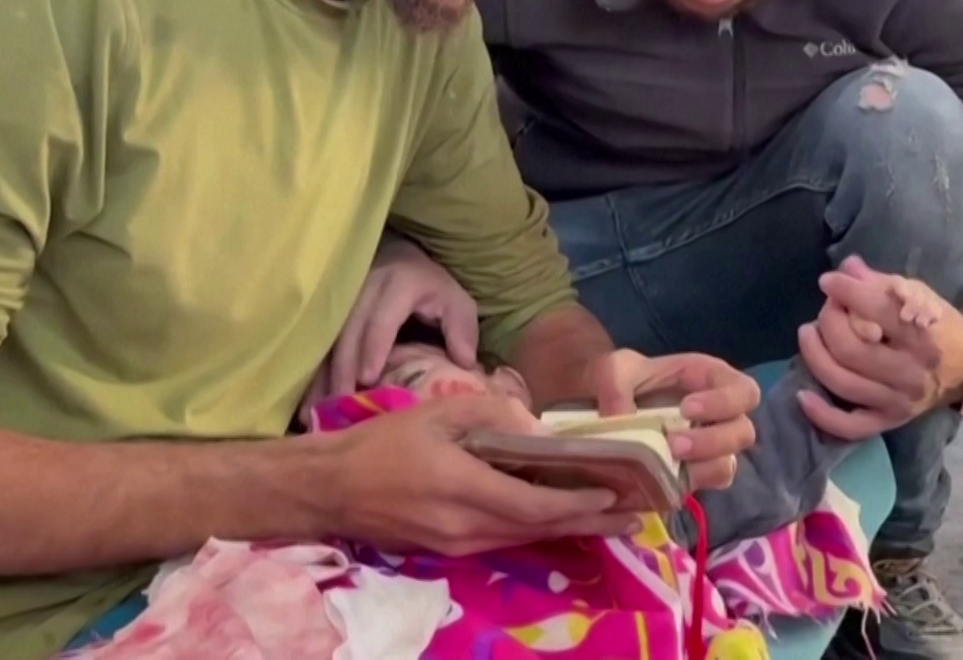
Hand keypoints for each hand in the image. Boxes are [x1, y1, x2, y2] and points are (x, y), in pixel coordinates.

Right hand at [302, 239, 478, 420]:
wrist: (400, 258)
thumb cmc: (432, 287)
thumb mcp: (455, 301)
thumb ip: (462, 329)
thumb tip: (464, 362)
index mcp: (397, 285)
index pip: (382, 319)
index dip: (373, 348)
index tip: (367, 378)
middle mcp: (364, 290)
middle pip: (348, 332)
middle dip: (342, 370)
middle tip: (340, 404)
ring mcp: (343, 300)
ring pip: (328, 339)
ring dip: (320, 376)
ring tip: (314, 411)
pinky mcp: (331, 313)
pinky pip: (318, 345)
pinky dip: (312, 374)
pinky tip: (307, 402)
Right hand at [329, 395, 639, 556]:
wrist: (329, 489)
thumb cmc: (382, 443)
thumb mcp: (436, 411)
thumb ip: (491, 414)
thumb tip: (538, 429)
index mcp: (461, 488)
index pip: (532, 504)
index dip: (576, 503)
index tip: (614, 495)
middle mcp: (464, 527)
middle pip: (537, 529)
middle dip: (588, 522)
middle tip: (634, 515)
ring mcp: (456, 544)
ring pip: (523, 538)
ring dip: (568, 529)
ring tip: (610, 519)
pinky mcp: (449, 549)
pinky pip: (503, 540)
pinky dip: (537, 530)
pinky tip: (560, 520)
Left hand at [584, 350, 759, 491]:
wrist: (603, 409)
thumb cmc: (621, 381)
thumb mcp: (614, 369)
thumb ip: (616, 384)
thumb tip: (620, 417)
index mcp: (711, 380)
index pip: (743, 391)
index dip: (725, 402)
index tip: (687, 408)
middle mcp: (718, 416)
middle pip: (743, 432)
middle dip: (713, 440)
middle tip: (675, 443)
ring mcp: (708, 449)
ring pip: (727, 465)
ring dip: (703, 466)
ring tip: (668, 460)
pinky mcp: (692, 475)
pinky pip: (705, 486)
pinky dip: (690, 484)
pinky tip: (665, 476)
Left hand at [796, 257, 962, 440]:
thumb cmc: (940, 327)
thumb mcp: (920, 296)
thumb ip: (882, 283)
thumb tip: (847, 268)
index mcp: (922, 337)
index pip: (878, 311)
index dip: (846, 292)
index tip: (828, 281)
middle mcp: (911, 373)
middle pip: (852, 350)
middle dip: (829, 322)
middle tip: (826, 309)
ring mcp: (898, 402)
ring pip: (844, 383)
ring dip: (816, 356)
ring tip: (809, 334)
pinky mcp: (890, 422)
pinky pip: (851, 427)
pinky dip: (822, 415)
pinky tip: (802, 396)